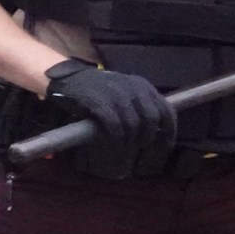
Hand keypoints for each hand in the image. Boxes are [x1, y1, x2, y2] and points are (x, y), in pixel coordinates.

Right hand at [44, 60, 175, 151]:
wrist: (66, 78)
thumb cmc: (96, 90)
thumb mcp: (123, 92)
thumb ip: (139, 106)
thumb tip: (156, 131)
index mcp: (143, 86)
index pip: (166, 112)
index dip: (168, 133)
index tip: (164, 149)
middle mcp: (134, 88)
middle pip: (152, 119)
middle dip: (149, 140)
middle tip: (143, 154)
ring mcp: (116, 94)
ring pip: (134, 124)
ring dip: (132, 141)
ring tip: (127, 154)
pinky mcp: (98, 102)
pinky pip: (114, 124)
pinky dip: (116, 137)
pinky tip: (114, 144)